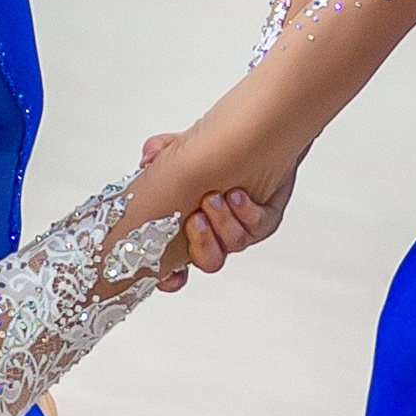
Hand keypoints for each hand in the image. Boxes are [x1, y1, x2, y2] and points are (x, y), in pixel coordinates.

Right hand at [136, 132, 289, 291]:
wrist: (255, 138)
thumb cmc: (214, 152)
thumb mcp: (180, 148)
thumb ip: (161, 152)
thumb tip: (149, 160)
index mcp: (189, 229)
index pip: (175, 266)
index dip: (170, 277)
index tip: (165, 273)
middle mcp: (216, 235)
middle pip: (209, 261)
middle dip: (201, 244)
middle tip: (195, 219)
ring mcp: (241, 229)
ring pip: (234, 243)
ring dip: (223, 223)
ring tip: (216, 197)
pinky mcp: (266, 219)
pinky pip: (259, 226)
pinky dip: (247, 213)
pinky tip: (238, 195)